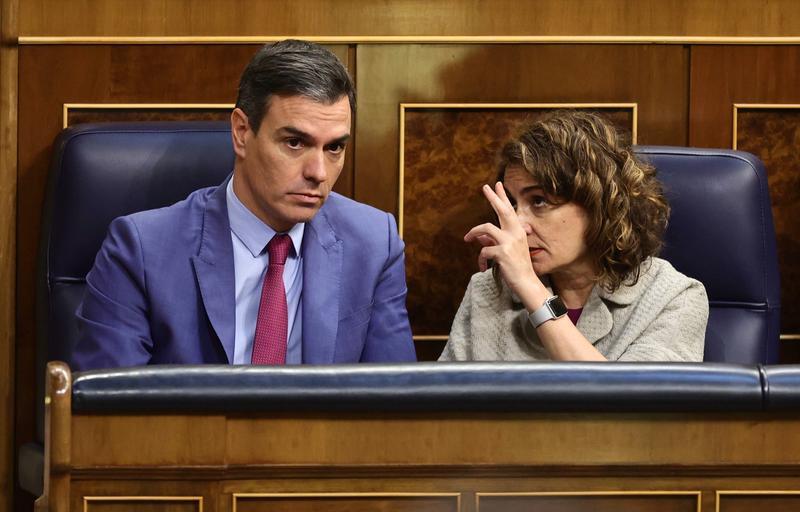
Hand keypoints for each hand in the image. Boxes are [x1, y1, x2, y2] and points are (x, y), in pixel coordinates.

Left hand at [464, 182, 544, 299]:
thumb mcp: (506, 251)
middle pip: (502, 210)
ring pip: (486, 229)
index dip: (502, 197)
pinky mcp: (503, 253)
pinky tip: (483, 267)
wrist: (526, 283)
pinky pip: (484, 250)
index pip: (509, 210)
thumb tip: (479, 237)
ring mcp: (509, 242)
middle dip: (493, 198)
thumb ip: (493, 241)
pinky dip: (481, 259)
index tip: (497, 184)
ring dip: (474, 232)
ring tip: (467, 239)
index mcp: (518, 231)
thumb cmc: (516, 267)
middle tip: (485, 187)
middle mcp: (515, 233)